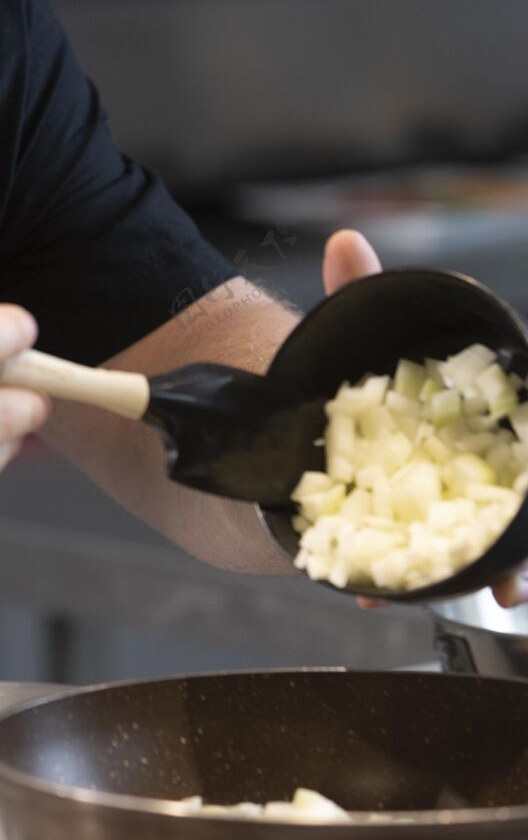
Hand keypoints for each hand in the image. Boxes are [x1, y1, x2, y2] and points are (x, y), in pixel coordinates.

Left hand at [324, 228, 527, 610]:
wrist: (330, 402)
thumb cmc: (371, 367)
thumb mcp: (368, 328)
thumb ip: (359, 288)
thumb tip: (344, 240)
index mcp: (491, 415)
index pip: (524, 454)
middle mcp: (487, 464)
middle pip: (521, 519)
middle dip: (522, 560)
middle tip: (507, 588)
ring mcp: (456, 501)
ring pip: (487, 551)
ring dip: (479, 581)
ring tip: (441, 599)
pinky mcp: (414, 528)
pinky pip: (427, 562)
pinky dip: (409, 584)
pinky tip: (374, 593)